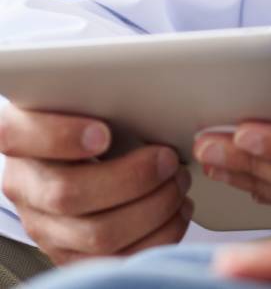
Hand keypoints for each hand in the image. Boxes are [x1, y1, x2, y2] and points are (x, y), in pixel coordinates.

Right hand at [0, 104, 192, 263]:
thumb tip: (151, 86)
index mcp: (21, 136)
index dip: (61, 137)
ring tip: (177, 183)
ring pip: (96, 234)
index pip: (18, 136)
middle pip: (68, 194)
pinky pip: (116, 259)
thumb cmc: (93, 115)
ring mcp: (45, 225)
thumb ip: (101, 91)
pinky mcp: (72, 254)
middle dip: (132, 178)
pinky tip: (177, 212)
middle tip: (168, 159)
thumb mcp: (87, 96)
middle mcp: (25, 185)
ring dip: (152, 208)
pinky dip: (158, 236)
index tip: (104, 133)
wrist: (82, 154)